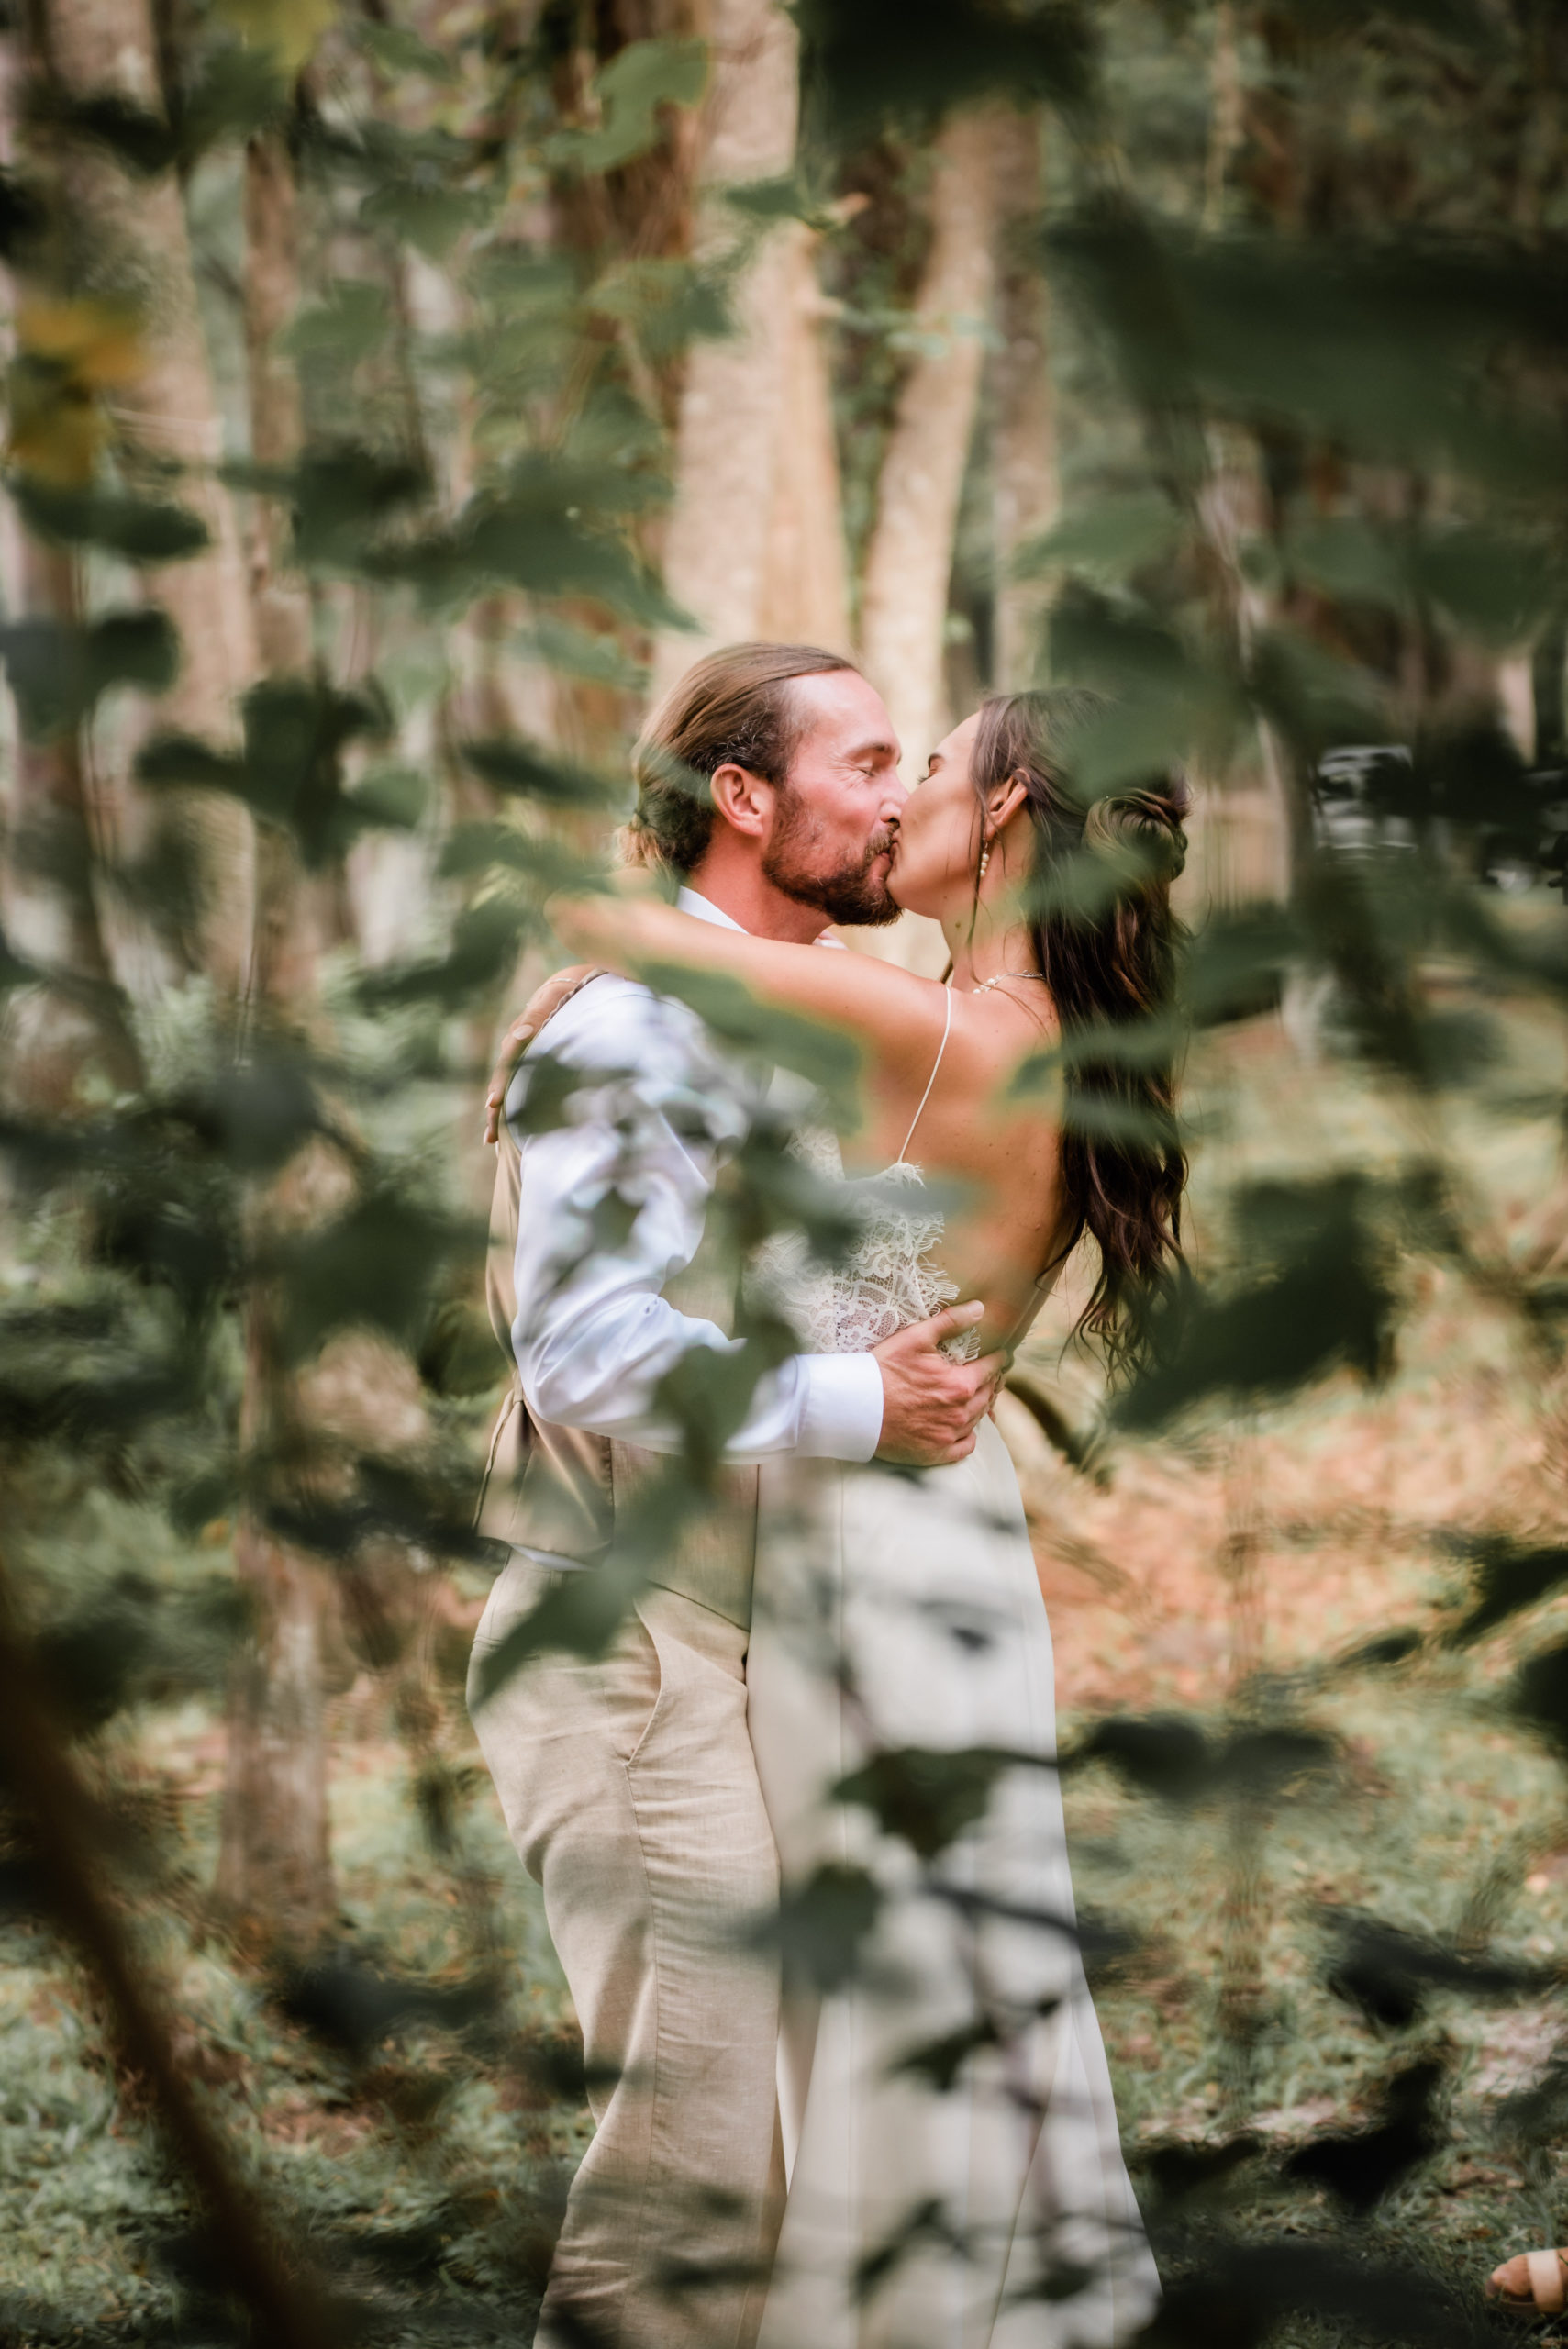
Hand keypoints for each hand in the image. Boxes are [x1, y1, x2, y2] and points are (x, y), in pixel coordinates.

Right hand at [482, 964, 595, 1144]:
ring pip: (509, 1090)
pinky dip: (514, 1108)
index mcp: (521, 1035)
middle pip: (502, 1084)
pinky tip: (509, 1129)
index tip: (493, 1105)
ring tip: (492, 1141)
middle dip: (495, 1111)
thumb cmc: (570, 990)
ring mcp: (527, 1058)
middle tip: (490, 1137)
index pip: (505, 1065)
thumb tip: (523, 1032)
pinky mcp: (537, 1065)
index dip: (499, 1085)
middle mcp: (518, 1049)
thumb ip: (539, 1013)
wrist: (579, 984)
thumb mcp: (555, 996)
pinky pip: (522, 1089)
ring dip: (500, 1115)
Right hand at [872, 1302, 1005, 1467]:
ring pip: (979, 1418)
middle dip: (991, 1382)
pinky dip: (968, 1436)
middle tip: (989, 1374)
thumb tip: (979, 1309)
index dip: (997, 1360)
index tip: (998, 1356)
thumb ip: (950, 1322)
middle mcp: (960, 1413)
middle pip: (988, 1394)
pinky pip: (966, 1446)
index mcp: (960, 1384)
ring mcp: (949, 1435)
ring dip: (980, 1405)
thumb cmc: (883, 1370)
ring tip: (975, 1395)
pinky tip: (963, 1427)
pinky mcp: (936, 1453)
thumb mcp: (915, 1338)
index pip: (992, 1369)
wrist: (856, 1407)